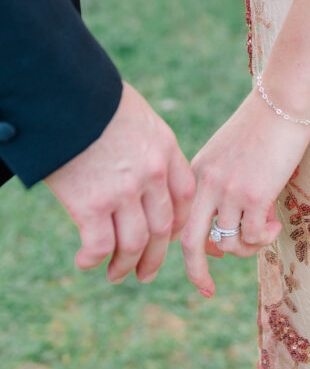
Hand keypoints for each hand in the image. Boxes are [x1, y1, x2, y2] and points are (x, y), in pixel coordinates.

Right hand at [45, 82, 194, 282]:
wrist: (66, 94)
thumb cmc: (96, 100)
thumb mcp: (137, 115)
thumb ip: (146, 143)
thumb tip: (141, 161)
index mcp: (165, 149)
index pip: (183, 195)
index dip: (177, 222)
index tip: (167, 236)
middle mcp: (151, 173)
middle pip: (163, 227)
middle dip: (155, 256)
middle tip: (145, 273)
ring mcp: (124, 191)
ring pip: (134, 244)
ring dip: (126, 266)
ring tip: (115, 275)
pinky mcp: (91, 204)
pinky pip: (101, 245)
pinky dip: (94, 259)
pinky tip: (85, 262)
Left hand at [181, 91, 309, 296]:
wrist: (281, 101)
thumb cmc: (261, 125)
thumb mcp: (227, 154)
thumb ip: (219, 186)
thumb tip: (225, 233)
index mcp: (196, 173)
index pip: (181, 220)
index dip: (190, 245)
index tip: (206, 260)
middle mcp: (207, 185)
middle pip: (189, 242)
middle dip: (194, 272)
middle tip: (205, 290)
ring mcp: (230, 192)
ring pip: (229, 243)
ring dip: (247, 248)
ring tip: (266, 230)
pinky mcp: (256, 196)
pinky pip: (254, 237)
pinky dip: (264, 239)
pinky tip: (276, 224)